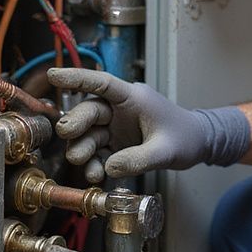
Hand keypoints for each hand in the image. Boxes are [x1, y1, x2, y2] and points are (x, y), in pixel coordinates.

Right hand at [48, 68, 249, 181]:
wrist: (197, 146)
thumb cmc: (186, 137)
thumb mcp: (166, 150)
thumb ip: (139, 159)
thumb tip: (109, 168)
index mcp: (133, 98)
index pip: (101, 83)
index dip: (77, 78)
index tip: (54, 76)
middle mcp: (120, 110)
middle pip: (89, 112)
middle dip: (75, 123)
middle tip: (67, 135)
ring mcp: (117, 128)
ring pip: (89, 134)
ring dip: (82, 148)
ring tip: (83, 164)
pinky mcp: (117, 145)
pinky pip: (98, 152)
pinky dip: (93, 164)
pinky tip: (95, 175)